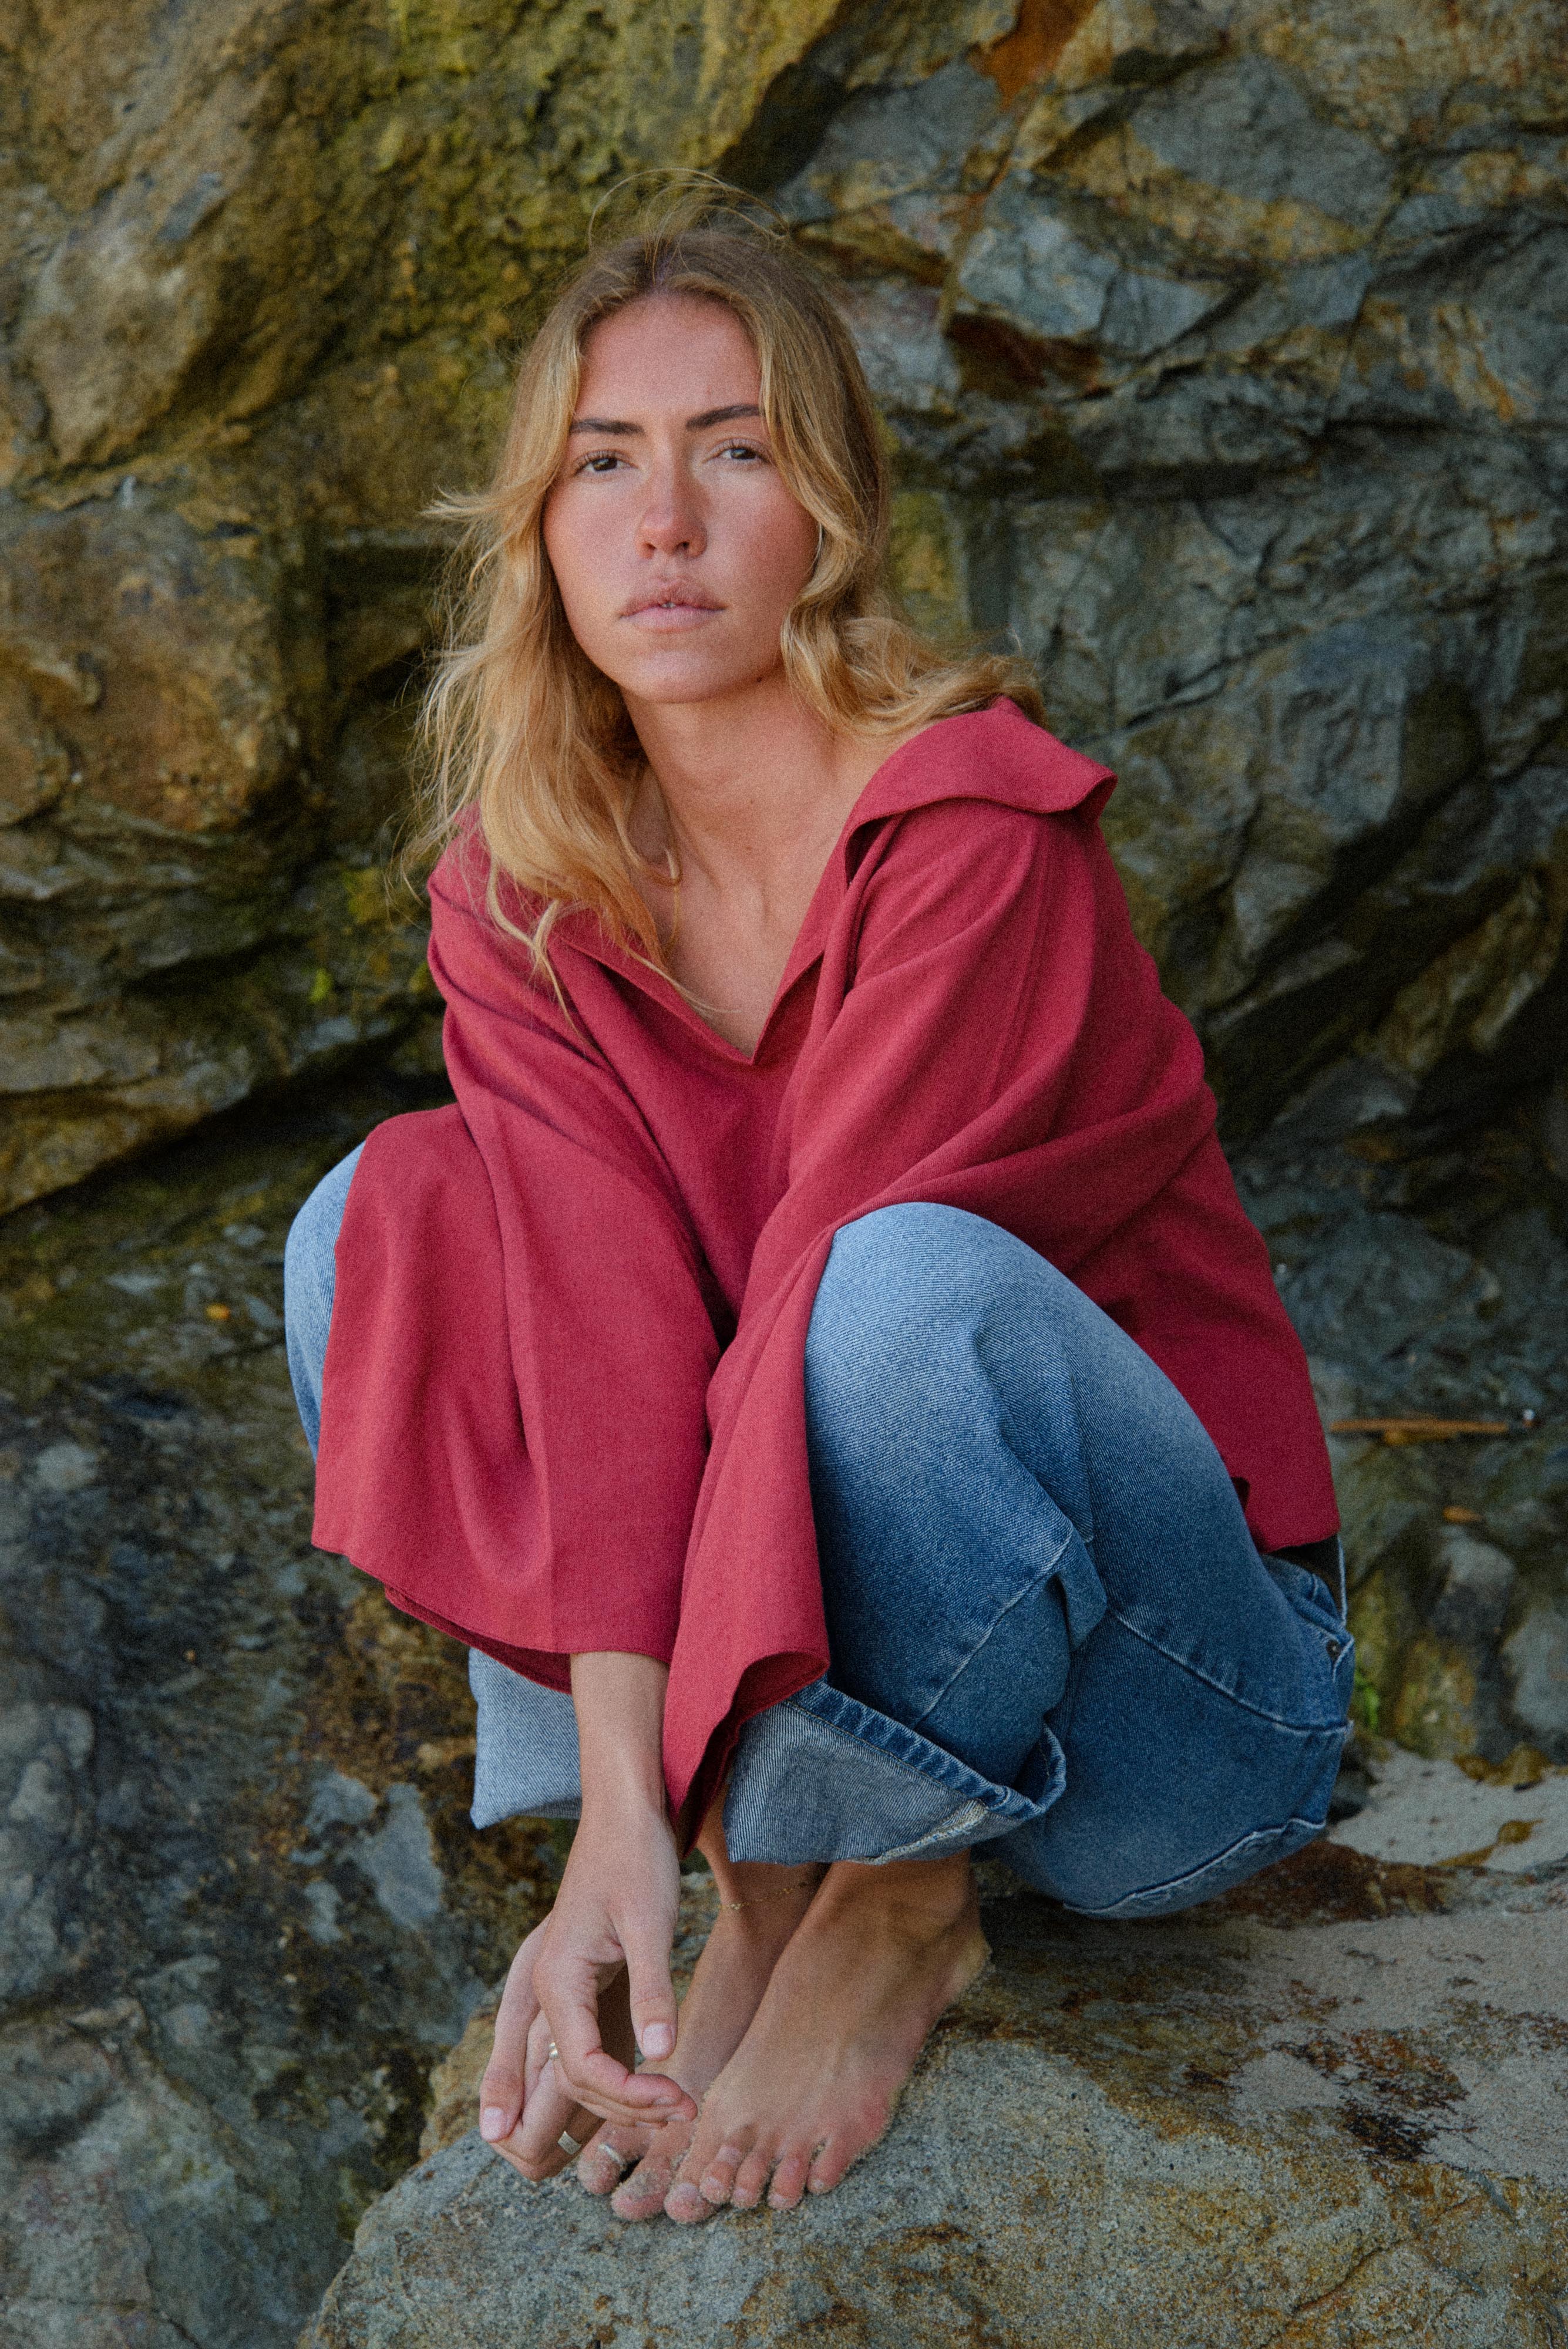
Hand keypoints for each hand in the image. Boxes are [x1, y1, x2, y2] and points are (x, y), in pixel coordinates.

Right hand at [479, 1804, 694, 2177]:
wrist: (623, 1815)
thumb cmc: (635, 1858)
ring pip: (574, 2076)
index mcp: (556, 1979)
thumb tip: (661, 2057)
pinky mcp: (584, 1992)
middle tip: (683, 2111)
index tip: (676, 2098)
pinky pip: (588, 2056)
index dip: (628, 2095)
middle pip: (567, 2085)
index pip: (580, 2067)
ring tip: (678, 2107)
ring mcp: (562, 1995)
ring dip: (621, 2103)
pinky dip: (619, 2082)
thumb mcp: (651, 1920)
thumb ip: (652, 1988)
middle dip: (622, 2111)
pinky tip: (656, 2092)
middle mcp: (547, 1994)